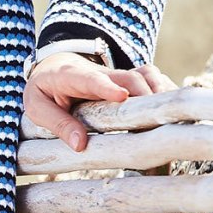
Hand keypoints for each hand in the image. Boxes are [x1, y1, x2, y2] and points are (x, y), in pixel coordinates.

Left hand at [23, 53, 176, 151]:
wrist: (53, 67)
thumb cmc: (44, 90)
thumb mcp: (36, 106)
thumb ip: (56, 123)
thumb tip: (80, 145)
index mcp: (70, 76)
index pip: (90, 78)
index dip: (106, 86)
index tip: (121, 96)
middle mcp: (100, 72)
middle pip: (129, 78)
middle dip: (146, 96)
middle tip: (160, 123)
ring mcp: (117, 76)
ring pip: (147, 76)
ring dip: (162, 94)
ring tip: (174, 121)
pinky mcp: (130, 81)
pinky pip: (154, 81)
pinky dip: (167, 94)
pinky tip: (177, 116)